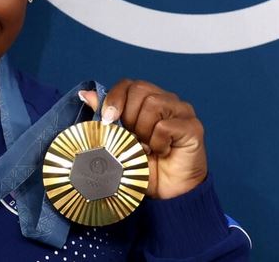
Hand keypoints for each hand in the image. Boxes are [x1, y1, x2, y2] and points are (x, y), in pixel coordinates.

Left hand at [79, 79, 206, 198]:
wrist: (167, 193)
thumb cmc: (143, 166)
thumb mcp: (118, 140)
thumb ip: (105, 115)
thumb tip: (86, 94)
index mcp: (148, 100)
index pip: (128, 84)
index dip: (115, 99)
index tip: (107, 120)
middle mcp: (167, 100)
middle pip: (140, 90)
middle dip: (129, 117)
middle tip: (132, 139)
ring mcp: (183, 111)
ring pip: (153, 104)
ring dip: (143, 131)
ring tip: (147, 148)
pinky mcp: (193, 127)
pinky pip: (165, 126)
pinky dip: (157, 143)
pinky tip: (161, 152)